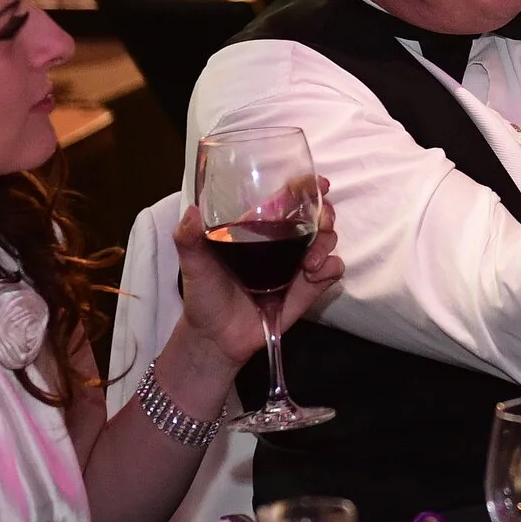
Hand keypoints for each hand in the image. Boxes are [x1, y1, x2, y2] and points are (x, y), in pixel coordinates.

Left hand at [172, 183, 347, 366]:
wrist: (216, 337)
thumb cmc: (204, 295)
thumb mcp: (193, 265)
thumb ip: (188, 239)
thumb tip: (191, 212)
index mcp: (259, 227)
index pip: (288, 200)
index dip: (307, 188)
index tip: (318, 184)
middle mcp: (283, 242)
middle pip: (317, 216)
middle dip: (326, 214)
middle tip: (321, 224)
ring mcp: (298, 265)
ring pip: (328, 240)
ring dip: (326, 243)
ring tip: (308, 264)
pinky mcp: (309, 289)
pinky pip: (332, 270)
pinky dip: (330, 267)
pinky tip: (314, 274)